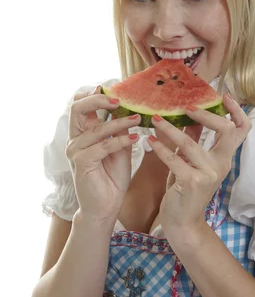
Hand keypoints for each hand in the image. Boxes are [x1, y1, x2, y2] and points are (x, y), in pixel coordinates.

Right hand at [65, 85, 141, 224]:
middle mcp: (75, 140)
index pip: (81, 106)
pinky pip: (104, 145)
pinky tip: (136, 138)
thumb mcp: (120, 149)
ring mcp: (76, 150)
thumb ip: (120, 131)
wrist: (106, 207)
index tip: (114, 90)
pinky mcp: (82, 162)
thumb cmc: (112, 178)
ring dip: (119, 122)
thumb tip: (129, 110)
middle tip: (119, 100)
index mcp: (82, 134)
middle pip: (78, 108)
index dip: (94, 94)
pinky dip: (121, 140)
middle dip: (98, 99)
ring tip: (138, 119)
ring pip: (97, 128)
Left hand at [147, 93, 250, 234]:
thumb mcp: (191, 162)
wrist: (182, 223)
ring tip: (155, 119)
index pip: (242, 130)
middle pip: (226, 130)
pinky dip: (160, 148)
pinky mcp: (191, 182)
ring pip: (190, 143)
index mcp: (225, 158)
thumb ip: (194, 140)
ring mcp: (208, 174)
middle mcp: (221, 165)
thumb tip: (190, 115)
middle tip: (186, 106)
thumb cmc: (185, 190)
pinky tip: (149, 141)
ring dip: (170, 129)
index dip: (237, 111)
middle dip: (207, 114)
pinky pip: (174, 159)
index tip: (224, 96)